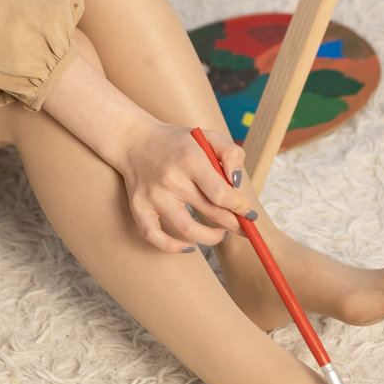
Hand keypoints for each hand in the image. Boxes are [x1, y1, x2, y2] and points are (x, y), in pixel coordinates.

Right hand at [116, 121, 251, 254]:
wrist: (133, 139)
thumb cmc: (176, 142)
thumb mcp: (207, 136)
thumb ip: (231, 154)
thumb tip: (238, 184)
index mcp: (189, 159)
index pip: (221, 193)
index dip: (241, 208)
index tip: (250, 214)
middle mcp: (170, 178)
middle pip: (210, 212)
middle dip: (234, 224)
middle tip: (244, 227)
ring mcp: (153, 195)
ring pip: (188, 230)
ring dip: (211, 238)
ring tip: (221, 234)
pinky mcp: (138, 207)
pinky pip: (154, 236)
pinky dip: (173, 247)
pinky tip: (188, 247)